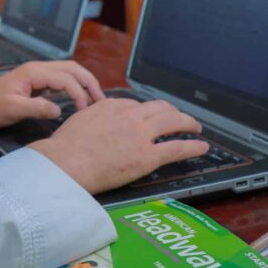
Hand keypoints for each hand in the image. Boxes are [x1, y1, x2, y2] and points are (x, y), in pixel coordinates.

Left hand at [0, 61, 104, 129]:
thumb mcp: (13, 109)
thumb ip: (37, 108)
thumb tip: (58, 110)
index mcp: (34, 72)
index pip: (65, 78)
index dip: (78, 93)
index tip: (83, 111)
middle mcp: (38, 68)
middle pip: (72, 68)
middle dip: (89, 81)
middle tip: (101, 99)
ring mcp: (38, 73)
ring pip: (68, 71)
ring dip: (83, 82)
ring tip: (94, 98)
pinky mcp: (37, 81)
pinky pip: (61, 78)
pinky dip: (74, 85)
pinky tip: (78, 98)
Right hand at [30, 99, 209, 193]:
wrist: (66, 162)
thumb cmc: (65, 147)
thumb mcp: (79, 119)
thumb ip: (94, 116)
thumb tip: (97, 120)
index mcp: (111, 106)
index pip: (135, 105)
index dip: (145, 112)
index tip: (149, 118)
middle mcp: (129, 116)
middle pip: (159, 107)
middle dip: (172, 111)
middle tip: (179, 117)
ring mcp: (140, 135)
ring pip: (173, 121)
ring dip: (187, 122)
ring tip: (195, 127)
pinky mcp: (147, 156)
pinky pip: (177, 148)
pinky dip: (193, 146)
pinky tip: (202, 146)